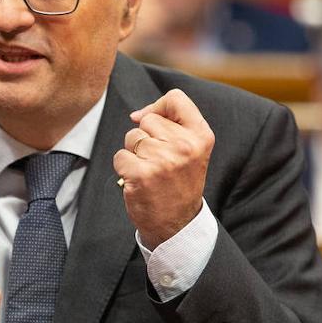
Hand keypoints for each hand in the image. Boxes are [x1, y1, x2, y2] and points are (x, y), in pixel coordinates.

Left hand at [113, 89, 214, 249]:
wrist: (177, 225)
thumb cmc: (180, 183)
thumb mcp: (191, 150)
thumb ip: (172, 125)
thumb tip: (136, 114)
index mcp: (201, 136)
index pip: (176, 98)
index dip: (159, 106)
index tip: (153, 121)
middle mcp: (184, 146)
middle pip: (148, 119)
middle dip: (146, 137)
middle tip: (158, 161)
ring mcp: (163, 160)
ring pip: (132, 137)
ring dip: (134, 153)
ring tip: (150, 171)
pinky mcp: (141, 174)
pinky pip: (120, 156)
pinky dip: (124, 168)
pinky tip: (138, 181)